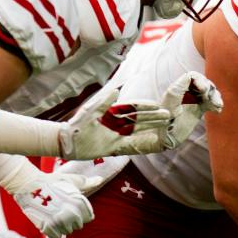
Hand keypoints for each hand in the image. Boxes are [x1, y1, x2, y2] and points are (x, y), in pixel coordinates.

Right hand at [14, 168, 105, 237]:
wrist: (28, 185)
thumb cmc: (52, 181)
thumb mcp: (71, 180)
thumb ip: (88, 183)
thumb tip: (100, 179)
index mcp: (79, 203)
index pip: (88, 218)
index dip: (81, 212)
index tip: (73, 207)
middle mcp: (71, 215)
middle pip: (77, 225)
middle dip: (72, 219)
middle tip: (61, 209)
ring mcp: (59, 222)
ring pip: (66, 231)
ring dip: (62, 226)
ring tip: (54, 213)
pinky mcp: (47, 228)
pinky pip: (56, 236)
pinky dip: (53, 231)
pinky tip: (48, 220)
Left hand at [57, 72, 181, 157]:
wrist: (67, 142)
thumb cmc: (77, 126)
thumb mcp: (90, 112)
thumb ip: (103, 102)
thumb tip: (117, 91)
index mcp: (112, 113)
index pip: (132, 108)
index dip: (145, 106)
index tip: (158, 105)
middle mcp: (117, 123)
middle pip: (139, 119)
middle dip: (154, 117)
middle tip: (169, 115)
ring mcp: (117, 134)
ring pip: (138, 130)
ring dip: (151, 128)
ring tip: (165, 125)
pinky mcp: (115, 146)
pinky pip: (133, 144)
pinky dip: (144, 143)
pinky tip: (155, 141)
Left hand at [155, 71, 218, 149]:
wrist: (165, 137)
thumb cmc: (163, 122)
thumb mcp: (169, 103)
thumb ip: (178, 88)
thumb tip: (189, 76)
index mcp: (178, 88)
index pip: (193, 76)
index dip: (200, 80)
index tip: (203, 90)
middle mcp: (187, 93)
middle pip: (203, 82)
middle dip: (210, 89)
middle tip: (210, 99)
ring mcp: (193, 101)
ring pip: (209, 92)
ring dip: (216, 97)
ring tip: (218, 106)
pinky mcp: (198, 110)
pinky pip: (210, 103)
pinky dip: (216, 105)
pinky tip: (217, 111)